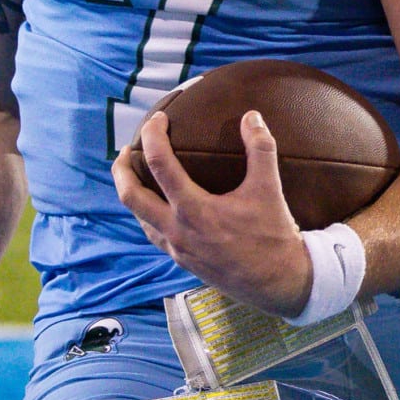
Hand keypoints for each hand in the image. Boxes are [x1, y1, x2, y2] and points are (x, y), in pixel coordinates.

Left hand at [111, 109, 313, 318]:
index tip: (158, 120)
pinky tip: (158, 205)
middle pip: (131, 195)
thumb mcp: (269, 189)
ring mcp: (176, 248)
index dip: (153, 136)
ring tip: (136, 174)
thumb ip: (260, 148)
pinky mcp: (181, 261)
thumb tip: (251, 116)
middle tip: (127, 150)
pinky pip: (152, 234)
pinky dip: (146, 214)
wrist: (277, 283)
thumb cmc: (273, 236)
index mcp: (194, 210)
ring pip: (138, 217)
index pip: (160, 164)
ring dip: (131, 193)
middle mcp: (177, 230)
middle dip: (121, 169)